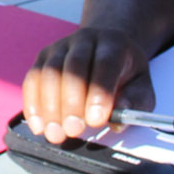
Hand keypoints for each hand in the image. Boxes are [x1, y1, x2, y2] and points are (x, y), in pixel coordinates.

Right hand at [23, 27, 155, 142]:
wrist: (106, 49)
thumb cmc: (124, 73)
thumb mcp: (141, 87)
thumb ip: (134, 103)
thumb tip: (117, 120)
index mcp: (114, 44)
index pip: (106, 64)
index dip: (99, 93)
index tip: (96, 120)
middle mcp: (85, 39)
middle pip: (74, 67)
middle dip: (72, 102)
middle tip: (73, 130)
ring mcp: (61, 46)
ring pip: (49, 72)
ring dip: (50, 106)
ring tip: (55, 133)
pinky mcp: (43, 57)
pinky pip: (32, 79)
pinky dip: (33, 104)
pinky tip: (39, 125)